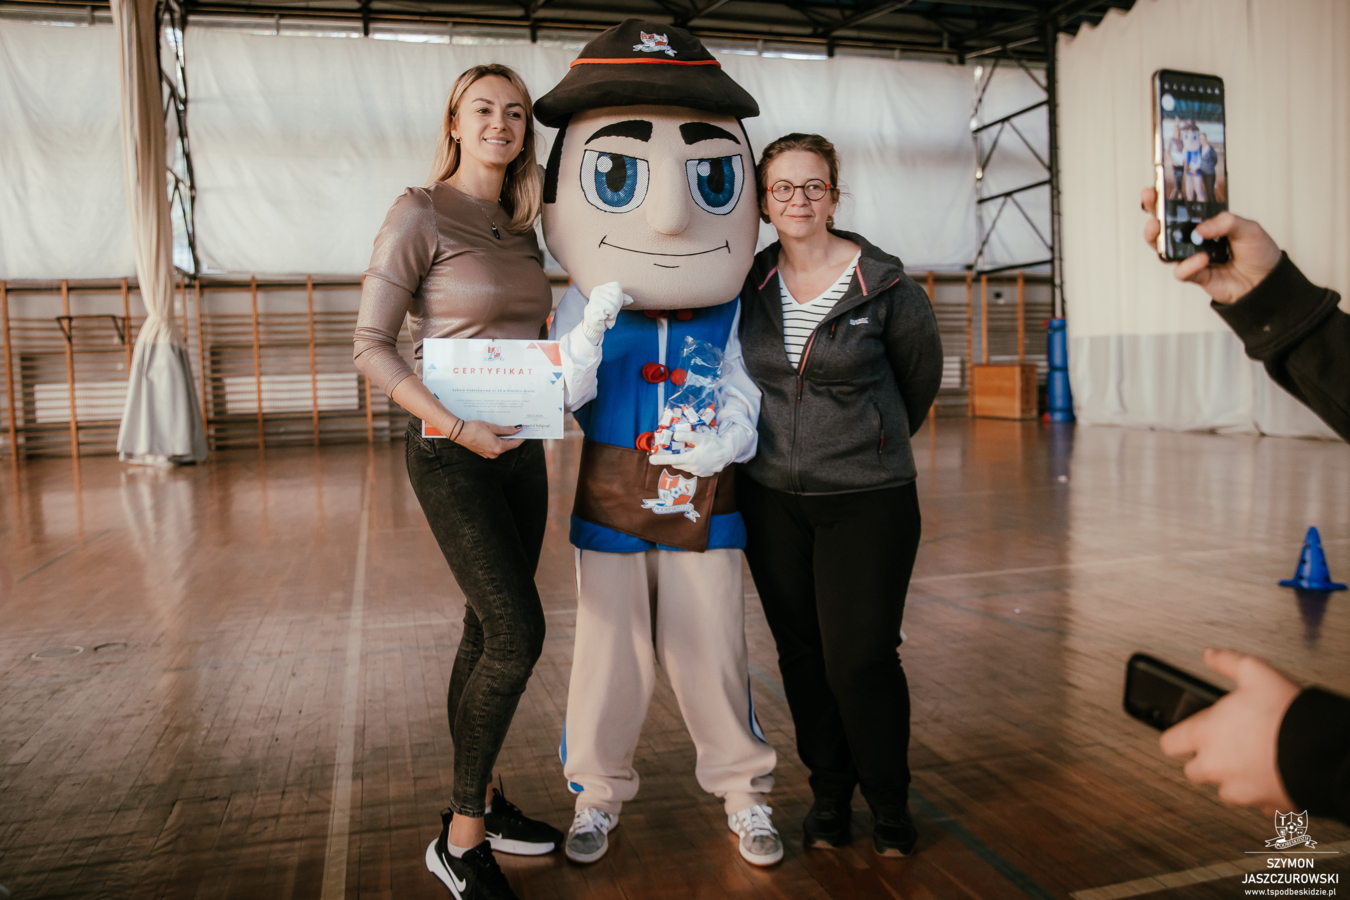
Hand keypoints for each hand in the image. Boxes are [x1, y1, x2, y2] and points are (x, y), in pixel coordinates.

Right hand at [451, 420, 523, 458]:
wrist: (458, 432)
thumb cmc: (474, 428)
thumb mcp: (492, 427)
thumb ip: (506, 430)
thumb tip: (517, 429)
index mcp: (498, 448)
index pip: (515, 444)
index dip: (521, 437)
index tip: (525, 431)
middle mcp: (494, 454)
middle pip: (508, 445)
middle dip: (512, 437)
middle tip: (516, 428)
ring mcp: (488, 455)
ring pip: (500, 446)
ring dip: (504, 439)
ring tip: (505, 429)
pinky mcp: (483, 453)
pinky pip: (493, 447)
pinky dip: (496, 441)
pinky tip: (495, 433)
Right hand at [581, 281, 633, 342]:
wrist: (594, 325)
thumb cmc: (605, 313)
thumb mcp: (614, 303)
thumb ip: (622, 299)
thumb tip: (631, 300)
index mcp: (601, 288)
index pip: (617, 288)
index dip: (618, 298)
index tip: (610, 304)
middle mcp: (596, 291)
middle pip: (617, 297)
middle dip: (616, 307)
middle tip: (608, 312)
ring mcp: (594, 300)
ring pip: (615, 304)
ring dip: (613, 313)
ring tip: (606, 315)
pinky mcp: (595, 309)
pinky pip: (611, 311)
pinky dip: (611, 317)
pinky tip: (604, 318)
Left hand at [648, 429, 732, 477]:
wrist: (728, 453)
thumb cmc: (715, 444)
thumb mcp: (701, 437)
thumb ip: (687, 436)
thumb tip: (675, 435)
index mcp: (690, 459)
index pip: (671, 459)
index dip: (660, 459)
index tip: (651, 459)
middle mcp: (692, 468)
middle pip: (677, 463)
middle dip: (671, 458)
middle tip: (668, 452)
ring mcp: (698, 472)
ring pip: (684, 467)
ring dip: (682, 460)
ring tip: (685, 452)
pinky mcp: (704, 474)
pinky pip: (693, 469)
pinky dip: (691, 464)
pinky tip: (696, 457)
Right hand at [1140, 187, 1282, 303]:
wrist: (1265, 281)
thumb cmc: (1257, 251)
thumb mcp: (1248, 227)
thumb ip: (1226, 222)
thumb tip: (1201, 229)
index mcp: (1206, 222)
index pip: (1183, 207)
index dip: (1167, 197)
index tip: (1158, 185)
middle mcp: (1194, 238)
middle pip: (1165, 224)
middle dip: (1153, 211)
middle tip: (1151, 200)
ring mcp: (1191, 256)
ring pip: (1163, 248)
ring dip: (1156, 237)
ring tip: (1158, 228)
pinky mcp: (1194, 275)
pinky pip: (1181, 270)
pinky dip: (1188, 265)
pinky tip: (1202, 258)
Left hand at [1159, 648, 1300, 812]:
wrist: (1324, 754)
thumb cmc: (1288, 715)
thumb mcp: (1255, 673)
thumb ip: (1227, 662)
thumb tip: (1211, 655)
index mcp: (1205, 735)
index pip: (1168, 743)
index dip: (1177, 735)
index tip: (1186, 731)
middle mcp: (1216, 767)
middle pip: (1194, 770)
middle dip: (1205, 758)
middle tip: (1225, 741)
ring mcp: (1241, 790)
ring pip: (1224, 788)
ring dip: (1232, 775)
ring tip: (1252, 755)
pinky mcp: (1265, 806)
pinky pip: (1256, 800)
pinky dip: (1260, 789)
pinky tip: (1272, 770)